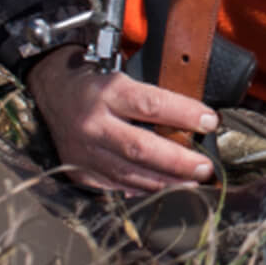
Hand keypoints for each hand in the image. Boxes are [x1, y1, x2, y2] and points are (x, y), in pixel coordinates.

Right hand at [26, 46, 217, 193]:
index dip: (185, 114)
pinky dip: (143, 187)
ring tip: (192, 182)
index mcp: (108, 92)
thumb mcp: (125, 76)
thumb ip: (155, 97)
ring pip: (128, 173)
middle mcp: (93, 123)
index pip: (152, 105)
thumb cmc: (100, 82)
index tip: (212, 122)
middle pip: (140, 148)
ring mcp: (83, 150)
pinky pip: (115, 184)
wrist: (54, 91)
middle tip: (205, 168)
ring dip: (165, 181)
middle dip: (178, 161)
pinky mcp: (78, 170)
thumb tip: (196, 119)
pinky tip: (165, 186)